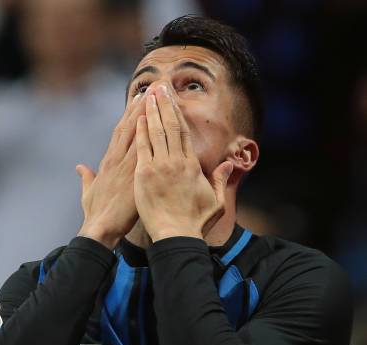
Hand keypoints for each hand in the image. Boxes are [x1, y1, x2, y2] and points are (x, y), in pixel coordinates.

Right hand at [76, 95, 146, 249]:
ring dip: (148, 111)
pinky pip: (144, 148)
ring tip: (159, 94)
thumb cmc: (96, 214)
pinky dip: (149, 132)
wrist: (100, 227)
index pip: (120, 133)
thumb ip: (86, 178)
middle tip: (154, 87)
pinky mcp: (134, 174)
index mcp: (106, 162)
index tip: (139, 100)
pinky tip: (157, 119)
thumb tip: (80, 167)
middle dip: (142, 105)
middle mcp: (116, 159)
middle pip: (130, 125)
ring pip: (137, 131)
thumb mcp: (88, 192)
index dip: (130, 115)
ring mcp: (125, 164)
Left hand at [134, 84, 233, 241]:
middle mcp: (176, 162)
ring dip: (152, 111)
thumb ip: (220, 181)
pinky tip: (138, 117)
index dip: (177, 114)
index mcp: (192, 165)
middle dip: (164, 105)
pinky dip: (140, 131)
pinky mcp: (144, 175)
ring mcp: (159, 167)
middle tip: (159, 87)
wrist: (176, 236)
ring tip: (148, 94)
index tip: (173, 100)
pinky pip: (142, 148)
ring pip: (156, 132)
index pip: (184, 133)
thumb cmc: (195, 223)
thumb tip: (229, 165)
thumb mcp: (215, 202)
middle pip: (170, 126)